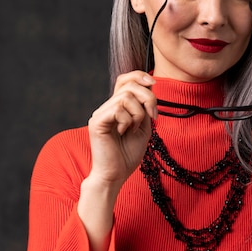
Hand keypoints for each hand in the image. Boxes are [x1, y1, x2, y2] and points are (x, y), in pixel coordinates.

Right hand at [87, 71, 156, 186]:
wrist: (115, 175)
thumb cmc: (128, 155)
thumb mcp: (144, 127)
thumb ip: (145, 107)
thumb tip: (150, 86)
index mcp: (118, 107)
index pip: (125, 79)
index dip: (139, 76)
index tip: (154, 84)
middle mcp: (107, 107)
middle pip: (129, 85)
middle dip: (148, 98)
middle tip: (153, 117)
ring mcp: (100, 113)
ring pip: (126, 97)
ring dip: (138, 114)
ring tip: (134, 129)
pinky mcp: (97, 122)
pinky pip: (118, 109)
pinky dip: (127, 120)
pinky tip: (123, 132)